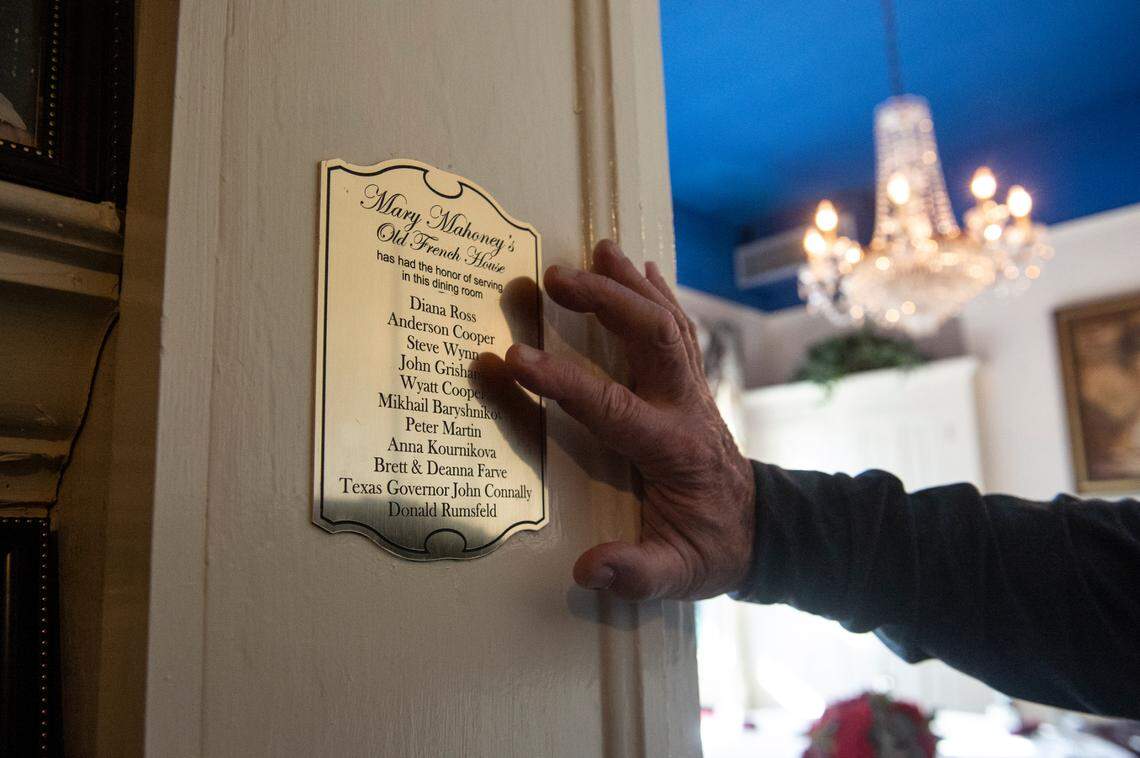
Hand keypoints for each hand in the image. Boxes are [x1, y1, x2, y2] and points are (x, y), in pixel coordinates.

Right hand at [504, 240, 754, 600]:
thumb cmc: (711, 550)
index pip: (611, 406)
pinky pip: (678, 328)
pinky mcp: (692, 385)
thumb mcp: (678, 574)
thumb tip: (587, 569)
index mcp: (672, 448)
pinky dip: (657, 294)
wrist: (762, 531)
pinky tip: (640, 268)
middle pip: (650, 337)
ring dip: (630, 284)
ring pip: (666, 321)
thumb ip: (636, 571)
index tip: (514, 357)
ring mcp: (693, 390)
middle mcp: (686, 407)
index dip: (562, 380)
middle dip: (605, 301)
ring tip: (596, 249)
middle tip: (555, 276)